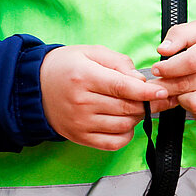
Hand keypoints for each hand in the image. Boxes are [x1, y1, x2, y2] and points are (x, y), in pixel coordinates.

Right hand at [40, 44, 170, 150]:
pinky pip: (112, 143)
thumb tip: (140, 80)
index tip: (162, 91)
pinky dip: (125, 135)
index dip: (146, 92)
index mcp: (84, 77)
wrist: (33, 86)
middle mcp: (82, 102)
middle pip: (126, 108)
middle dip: (147, 104)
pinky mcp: (80, 137)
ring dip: (136, 117)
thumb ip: (118, 62)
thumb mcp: (89, 52)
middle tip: (154, 97)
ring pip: (123, 125)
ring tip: (133, 106)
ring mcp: (80, 123)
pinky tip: (124, 123)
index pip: (122, 88)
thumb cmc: (64, 66)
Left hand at [150, 21, 195, 125]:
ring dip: (181, 100)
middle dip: (167, 86)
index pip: (189, 62)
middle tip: (160, 84)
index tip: (158, 69)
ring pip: (195, 105)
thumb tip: (162, 50)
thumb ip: (181, 34)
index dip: (168, 68)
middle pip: (188, 85)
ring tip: (181, 91)